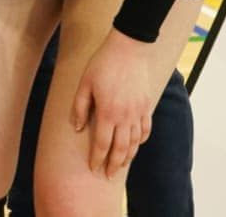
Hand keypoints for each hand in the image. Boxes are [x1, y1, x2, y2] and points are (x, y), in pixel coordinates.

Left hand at [71, 30, 157, 178]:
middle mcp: (125, 116)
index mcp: (108, 112)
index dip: (97, 157)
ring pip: (135, 142)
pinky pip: (146, 129)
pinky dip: (141, 140)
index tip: (93, 167)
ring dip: (128, 155)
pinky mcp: (147, 106)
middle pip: (121, 148)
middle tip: (109, 176)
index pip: (102, 143)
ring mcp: (138, 112)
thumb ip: (80, 107)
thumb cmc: (102, 65)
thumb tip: (78, 128)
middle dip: (114, 164)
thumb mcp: (84, 83)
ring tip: (121, 164)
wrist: (128, 49)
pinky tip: (135, 144)